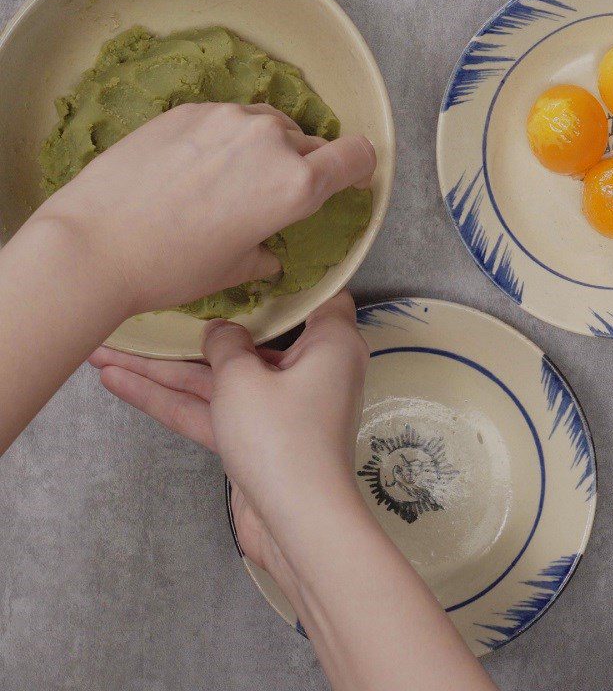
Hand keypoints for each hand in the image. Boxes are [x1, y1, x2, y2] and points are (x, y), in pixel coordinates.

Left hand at [35, 103, 374, 315]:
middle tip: (274, 197)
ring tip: (232, 183)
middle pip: (312, 143)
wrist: (94, 244)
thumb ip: (268, 252)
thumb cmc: (172, 268)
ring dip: (267, 150)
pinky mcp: (189, 110)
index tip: (349, 179)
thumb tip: (270, 251)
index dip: (359, 169)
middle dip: (306, 168)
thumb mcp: (236, 270)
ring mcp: (227, 118)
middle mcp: (270, 141)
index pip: (357, 155)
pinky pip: (229, 120)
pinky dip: (227, 141)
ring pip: (270, 127)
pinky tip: (196, 170)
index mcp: (296, 185)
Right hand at [89, 290, 368, 567]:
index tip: (250, 262)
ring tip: (107, 348)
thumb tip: (220, 330)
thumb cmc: (282, 436)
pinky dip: (171, 399)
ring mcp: (279, 405)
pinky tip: (118, 381)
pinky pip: (214, 409)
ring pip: (220, 377)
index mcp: (330, 343)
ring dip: (165, 368)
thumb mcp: (244, 377)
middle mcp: (309, 369)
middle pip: (249, 338)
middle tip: (152, 307)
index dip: (288, 278)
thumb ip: (225, 344)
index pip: (317, 297)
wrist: (297, 525)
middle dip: (196, 329)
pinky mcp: (256, 437)